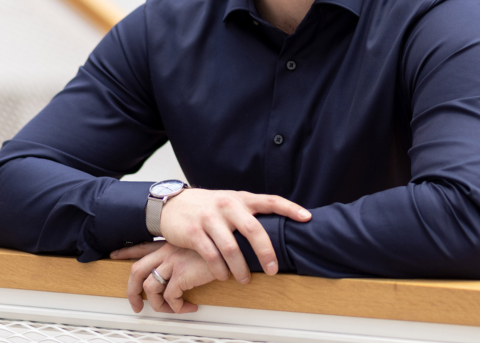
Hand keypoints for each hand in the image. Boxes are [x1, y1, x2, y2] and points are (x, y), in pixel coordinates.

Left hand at [112, 241, 214, 313]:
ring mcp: (174, 262)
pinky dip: (178, 308)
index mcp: (171, 242)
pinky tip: (190, 307)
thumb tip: (188, 267)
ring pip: (151, 288)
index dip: (127, 252)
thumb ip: (191, 249)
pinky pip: (171, 298)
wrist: (236, 242)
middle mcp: (168, 251)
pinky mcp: (182, 274)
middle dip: (132, 291)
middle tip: (136, 305)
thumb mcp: (202, 242)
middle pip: (137, 270)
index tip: (115, 255)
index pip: (142, 246)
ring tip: (173, 310)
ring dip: (159, 305)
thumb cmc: (223, 243)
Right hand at [159, 189, 310, 283]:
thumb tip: (278, 228)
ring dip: (240, 268)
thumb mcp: (230, 202)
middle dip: (265, 252)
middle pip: (253, 229)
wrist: (172, 203)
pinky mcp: (194, 232)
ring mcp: (210, 219)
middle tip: (273, 270)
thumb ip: (250, 212)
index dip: (290, 209)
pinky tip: (223, 277)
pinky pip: (211, 256)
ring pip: (231, 248)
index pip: (270, 201)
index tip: (307, 218)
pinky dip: (219, 270)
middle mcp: (227, 206)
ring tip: (245, 280)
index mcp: (241, 199)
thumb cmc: (207, 206)